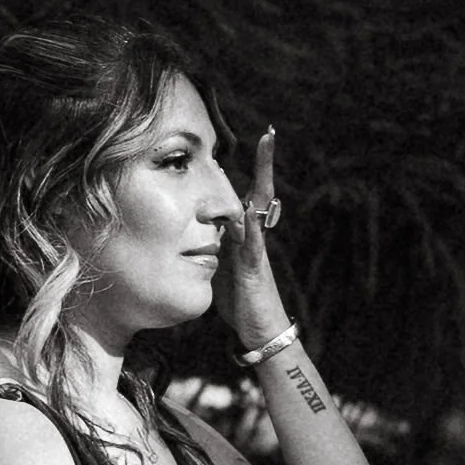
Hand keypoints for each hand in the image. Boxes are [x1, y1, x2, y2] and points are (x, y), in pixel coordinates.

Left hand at [213, 127, 289, 347]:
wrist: (260, 329)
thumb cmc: (239, 300)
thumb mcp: (220, 266)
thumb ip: (212, 245)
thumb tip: (195, 228)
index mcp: (243, 235)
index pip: (243, 196)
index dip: (246, 171)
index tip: (252, 141)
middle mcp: (253, 237)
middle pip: (260, 193)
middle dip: (266, 164)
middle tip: (268, 135)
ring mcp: (256, 250)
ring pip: (258, 210)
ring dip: (260, 181)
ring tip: (259, 156)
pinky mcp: (254, 268)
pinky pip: (253, 241)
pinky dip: (250, 223)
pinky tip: (248, 208)